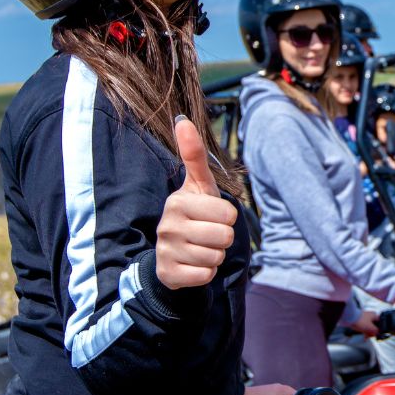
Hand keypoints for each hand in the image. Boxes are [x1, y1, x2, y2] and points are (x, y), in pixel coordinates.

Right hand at [155, 117, 237, 288]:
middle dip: (223, 238)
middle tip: (208, 234)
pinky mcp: (169, 274)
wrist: (171, 254)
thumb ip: (194, 155)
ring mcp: (166, 251)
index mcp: (178, 202)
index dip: (227, 217)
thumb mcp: (198, 186)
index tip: (212, 215)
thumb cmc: (194, 213)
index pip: (228, 213)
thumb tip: (183, 119)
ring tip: (201, 247)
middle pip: (225, 237)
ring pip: (216, 257)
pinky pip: (206, 275)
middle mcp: (168, 226)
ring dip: (215, 255)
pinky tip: (194, 264)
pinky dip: (206, 272)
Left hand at [349, 310, 379, 336]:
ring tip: (366, 337)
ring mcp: (365, 318)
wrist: (349, 318)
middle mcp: (370, 316)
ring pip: (369, 327)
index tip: (379, 334)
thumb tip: (379, 333)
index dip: (380, 329)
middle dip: (373, 332)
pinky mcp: (360, 321)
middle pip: (375, 325)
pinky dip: (365, 331)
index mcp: (375, 316)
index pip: (381, 323)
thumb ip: (376, 331)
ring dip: (369, 333)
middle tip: (371, 336)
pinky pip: (364, 327)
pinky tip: (364, 337)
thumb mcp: (371, 328)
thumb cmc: (360, 321)